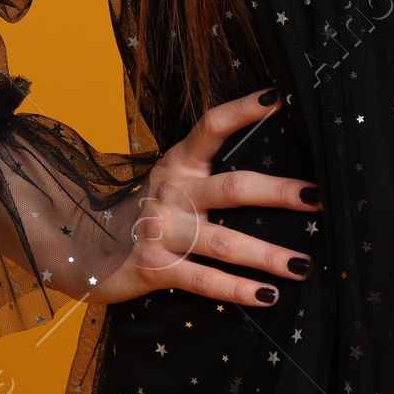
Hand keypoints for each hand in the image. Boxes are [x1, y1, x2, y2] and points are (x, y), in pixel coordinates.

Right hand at [94, 87, 319, 307]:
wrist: (76, 243)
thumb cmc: (140, 210)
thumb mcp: (169, 179)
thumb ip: (205, 172)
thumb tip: (266, 171)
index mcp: (178, 162)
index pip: (211, 126)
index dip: (243, 110)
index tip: (278, 98)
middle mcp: (172, 192)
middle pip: (233, 188)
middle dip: (278, 193)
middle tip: (317, 198)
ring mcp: (162, 231)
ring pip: (224, 242)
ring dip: (267, 255)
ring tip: (302, 264)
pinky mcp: (155, 268)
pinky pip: (203, 281)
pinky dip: (237, 290)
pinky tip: (266, 295)